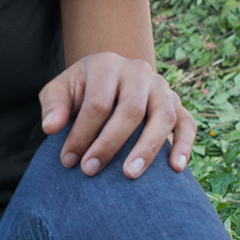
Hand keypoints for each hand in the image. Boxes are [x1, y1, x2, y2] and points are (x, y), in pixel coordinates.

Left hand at [39, 51, 195, 179]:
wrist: (107, 80)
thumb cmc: (80, 91)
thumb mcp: (59, 91)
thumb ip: (53, 106)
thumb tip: (51, 128)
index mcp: (107, 64)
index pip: (97, 103)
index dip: (82, 134)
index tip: (68, 160)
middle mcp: (138, 71)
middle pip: (131, 109)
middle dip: (109, 144)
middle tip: (91, 170)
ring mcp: (161, 87)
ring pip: (163, 116)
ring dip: (147, 149)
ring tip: (130, 175)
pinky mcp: (178, 104)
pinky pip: (188, 124)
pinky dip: (185, 145)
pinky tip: (176, 168)